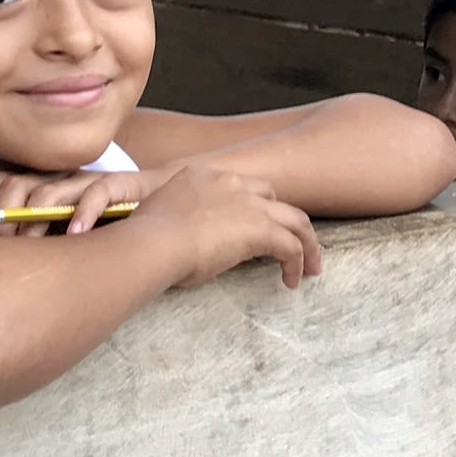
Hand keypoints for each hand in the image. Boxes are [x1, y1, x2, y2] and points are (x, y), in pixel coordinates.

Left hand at [0, 167, 175, 237]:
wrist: (166, 213)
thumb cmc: (112, 229)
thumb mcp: (69, 240)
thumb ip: (43, 246)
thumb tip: (6, 272)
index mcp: (44, 190)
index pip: (2, 186)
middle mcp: (61, 182)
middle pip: (15, 186)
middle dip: (7, 216)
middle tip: (10, 246)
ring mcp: (87, 182)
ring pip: (48, 191)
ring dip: (34, 220)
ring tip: (32, 247)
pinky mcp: (119, 183)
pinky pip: (97, 191)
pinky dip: (83, 213)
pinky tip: (76, 235)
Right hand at [129, 166, 322, 289]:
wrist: (154, 242)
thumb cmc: (146, 238)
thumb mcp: (160, 219)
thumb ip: (177, 222)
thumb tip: (180, 242)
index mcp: (203, 175)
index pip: (239, 186)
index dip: (251, 205)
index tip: (253, 224)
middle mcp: (230, 182)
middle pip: (272, 196)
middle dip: (284, 219)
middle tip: (292, 242)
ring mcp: (249, 204)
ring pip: (295, 219)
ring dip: (306, 243)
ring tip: (309, 266)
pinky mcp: (261, 228)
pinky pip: (292, 246)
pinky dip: (298, 263)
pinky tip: (292, 280)